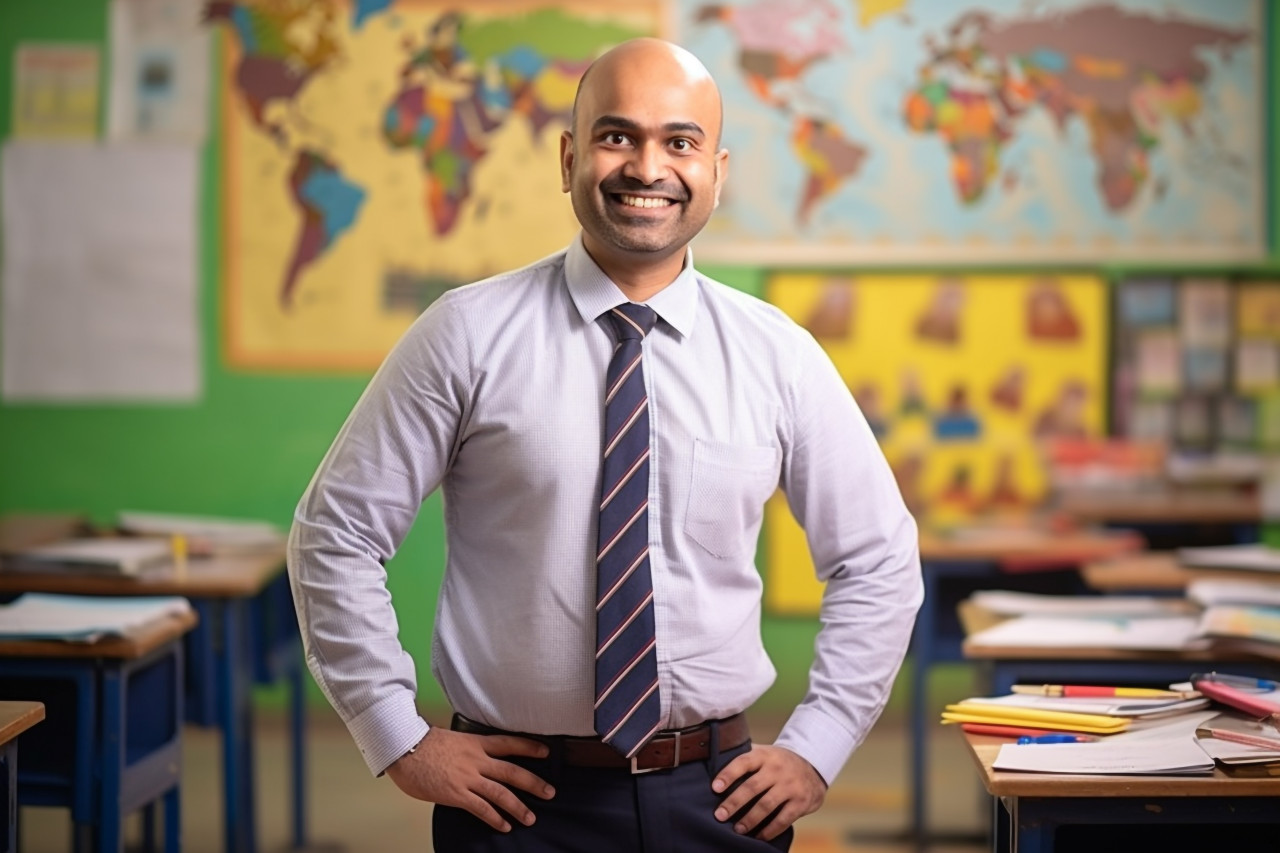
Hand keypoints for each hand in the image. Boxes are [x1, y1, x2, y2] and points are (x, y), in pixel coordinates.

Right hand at [385, 727, 554, 831]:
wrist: (403, 747)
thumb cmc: (420, 743)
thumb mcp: (450, 739)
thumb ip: (465, 749)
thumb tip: (471, 757)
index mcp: (475, 743)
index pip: (508, 743)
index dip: (529, 747)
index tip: (546, 751)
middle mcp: (476, 760)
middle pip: (512, 771)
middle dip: (534, 782)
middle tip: (550, 792)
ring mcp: (468, 777)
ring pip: (501, 793)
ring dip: (518, 806)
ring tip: (531, 817)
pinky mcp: (456, 793)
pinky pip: (481, 808)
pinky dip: (495, 818)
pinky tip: (504, 826)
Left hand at [711, 744, 826, 840]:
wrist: (813, 769)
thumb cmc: (777, 763)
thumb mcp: (765, 753)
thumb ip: (745, 757)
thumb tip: (713, 762)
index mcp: (764, 755)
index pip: (743, 762)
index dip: (728, 774)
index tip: (714, 787)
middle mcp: (777, 769)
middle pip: (752, 786)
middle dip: (734, 802)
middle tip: (719, 815)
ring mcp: (790, 786)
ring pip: (766, 805)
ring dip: (750, 819)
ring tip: (737, 829)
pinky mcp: (801, 802)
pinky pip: (783, 819)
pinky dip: (769, 830)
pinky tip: (758, 836)